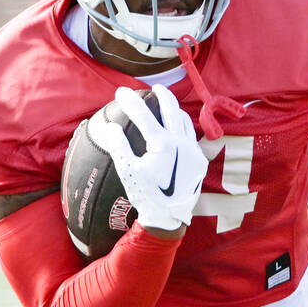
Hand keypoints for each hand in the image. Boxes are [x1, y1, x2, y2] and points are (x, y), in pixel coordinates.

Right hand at [91, 85, 208, 231]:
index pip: (144, 115)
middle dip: (163, 95)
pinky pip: (191, 137)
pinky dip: (182, 128)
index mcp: (162, 144)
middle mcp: (181, 143)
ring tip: (167, 105)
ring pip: (185, 121)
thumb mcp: (127, 171)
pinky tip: (177, 129)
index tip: (121, 92)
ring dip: (175, 110)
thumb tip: (107, 126)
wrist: (169, 217)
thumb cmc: (146, 195)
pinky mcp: (200, 161)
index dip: (130, 101)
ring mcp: (193, 151)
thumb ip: (118, 145)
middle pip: (172, 109)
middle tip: (154, 88)